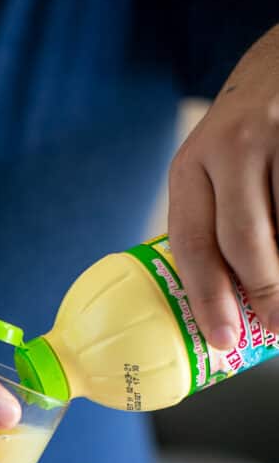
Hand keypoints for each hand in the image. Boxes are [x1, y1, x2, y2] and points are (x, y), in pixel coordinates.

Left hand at [168, 23, 278, 348]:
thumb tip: (226, 297)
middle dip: (263, 297)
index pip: (192, 243)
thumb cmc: (252, 124)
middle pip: (246, 245)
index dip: (208, 298)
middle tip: (275, 327)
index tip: (223, 338)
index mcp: (192, 164)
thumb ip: (214, 214)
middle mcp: (233, 148)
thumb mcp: (215, 161)